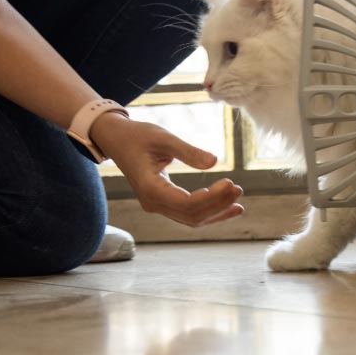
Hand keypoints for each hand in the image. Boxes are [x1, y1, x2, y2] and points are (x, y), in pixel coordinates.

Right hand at [90, 112, 243, 226]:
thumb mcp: (164, 138)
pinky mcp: (163, 203)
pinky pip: (189, 214)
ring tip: (239, 200)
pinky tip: (231, 208)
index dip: (212, 198)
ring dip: (216, 211)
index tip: (230, 183)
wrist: (117, 140)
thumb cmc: (138, 136)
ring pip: (192, 219)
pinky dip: (210, 212)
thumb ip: (189, 152)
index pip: (186, 204)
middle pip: (191, 215)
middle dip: (218, 205)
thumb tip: (214, 162)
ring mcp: (157, 206)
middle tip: (238, 188)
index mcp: (150, 189)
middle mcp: (152, 203)